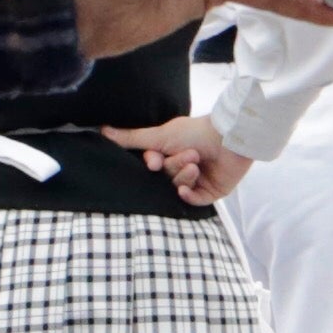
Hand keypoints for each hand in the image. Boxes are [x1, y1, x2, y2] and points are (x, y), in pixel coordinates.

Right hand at [101, 116, 238, 203]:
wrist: (231, 139)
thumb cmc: (197, 132)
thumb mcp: (159, 135)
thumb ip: (132, 138)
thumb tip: (102, 130)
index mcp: (170, 153)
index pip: (151, 166)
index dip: (152, 164)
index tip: (155, 160)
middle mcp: (181, 166)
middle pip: (165, 177)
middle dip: (174, 167)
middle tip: (189, 155)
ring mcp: (196, 181)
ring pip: (178, 188)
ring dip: (184, 177)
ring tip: (196, 164)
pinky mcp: (210, 192)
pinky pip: (193, 201)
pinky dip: (188, 195)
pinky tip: (187, 188)